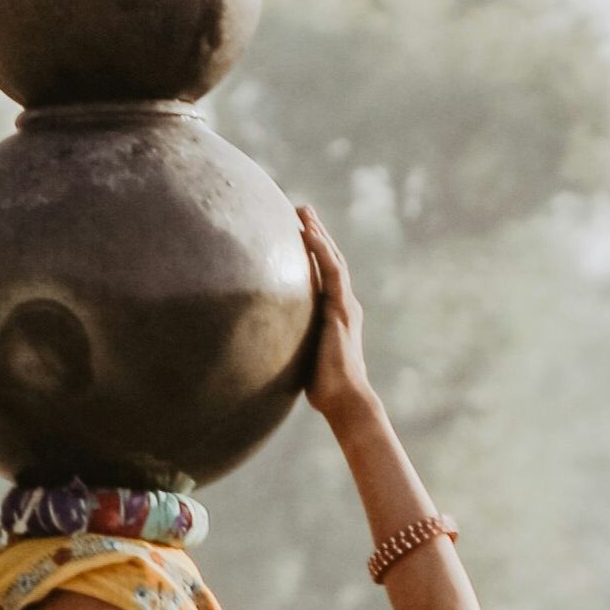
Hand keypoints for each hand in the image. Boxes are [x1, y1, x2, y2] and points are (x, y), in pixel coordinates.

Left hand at [296, 206, 376, 419]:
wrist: (346, 399)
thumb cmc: (324, 389)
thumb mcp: (303, 357)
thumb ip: (292, 343)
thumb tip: (264, 343)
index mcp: (335, 315)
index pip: (325, 275)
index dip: (314, 253)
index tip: (299, 232)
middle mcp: (343, 305)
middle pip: (331, 260)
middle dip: (317, 234)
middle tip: (303, 210)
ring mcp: (345, 306)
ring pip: (333, 260)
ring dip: (319, 234)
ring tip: (305, 212)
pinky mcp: (341, 310)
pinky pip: (333, 272)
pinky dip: (321, 250)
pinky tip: (309, 233)